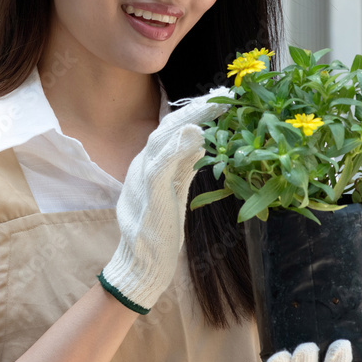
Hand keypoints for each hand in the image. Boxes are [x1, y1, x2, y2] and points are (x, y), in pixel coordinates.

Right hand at [97, 85, 232, 313]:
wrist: (139, 267)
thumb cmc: (158, 232)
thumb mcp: (173, 192)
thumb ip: (183, 167)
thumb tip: (201, 141)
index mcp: (148, 164)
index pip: (170, 129)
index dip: (193, 111)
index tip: (218, 98)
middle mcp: (141, 166)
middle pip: (167, 127)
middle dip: (195, 108)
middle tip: (222, 94)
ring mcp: (141, 180)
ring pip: (163, 139)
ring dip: (189, 118)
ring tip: (213, 103)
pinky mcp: (148, 197)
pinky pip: (160, 166)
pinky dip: (176, 147)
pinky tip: (195, 133)